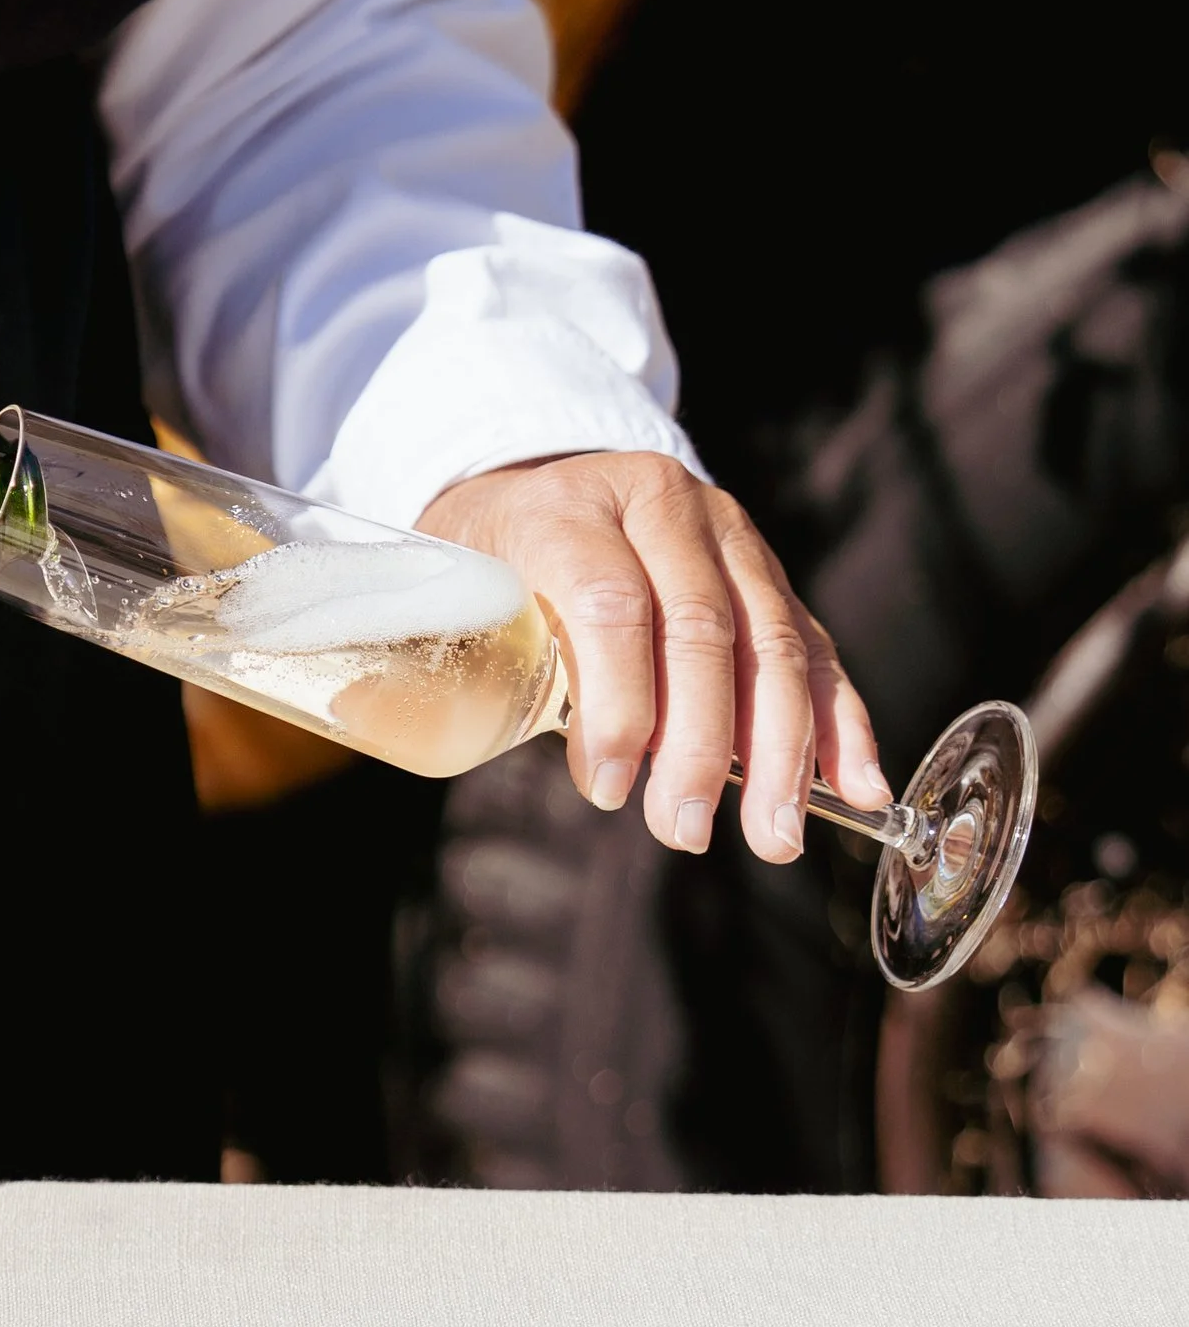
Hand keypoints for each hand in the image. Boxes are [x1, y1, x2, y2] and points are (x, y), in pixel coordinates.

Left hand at [418, 449, 889, 862]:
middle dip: (703, 744)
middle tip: (684, 829)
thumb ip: (509, 663)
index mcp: (572, 507)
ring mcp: (728, 534)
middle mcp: (662, 505)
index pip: (610, 604)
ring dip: (781, 751)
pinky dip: (839, 721)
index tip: (604, 789)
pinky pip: (814, 647)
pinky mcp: (767, 573)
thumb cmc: (493, 563)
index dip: (616, 703)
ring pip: (772, 640)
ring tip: (774, 836)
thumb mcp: (473, 593)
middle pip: (701, 627)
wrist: (537, 490)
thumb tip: (575, 772)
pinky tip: (854, 785)